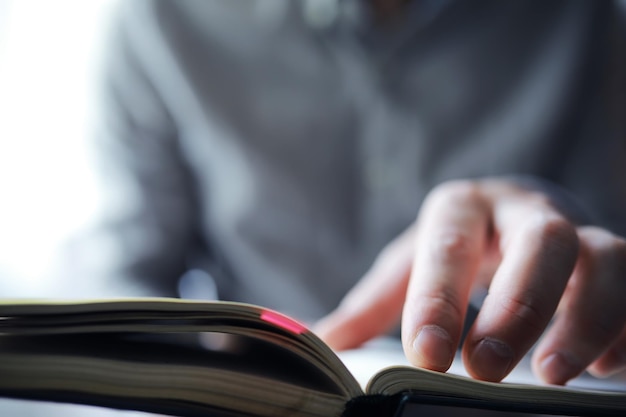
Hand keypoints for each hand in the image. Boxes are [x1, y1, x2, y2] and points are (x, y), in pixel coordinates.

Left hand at [315, 179, 625, 383]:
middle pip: (539, 241)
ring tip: (553, 375)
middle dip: (517, 306)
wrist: (512, 214)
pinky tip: (603, 367)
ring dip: (583, 318)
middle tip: (484, 370)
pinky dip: (625, 325)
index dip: (437, 297)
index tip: (424, 355)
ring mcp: (578, 231)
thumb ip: (373, 304)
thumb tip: (320, 344)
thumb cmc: (455, 246)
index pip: (450, 243)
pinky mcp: (616, 260)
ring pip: (603, 258)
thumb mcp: (411, 265)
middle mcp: (525, 211)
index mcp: (464, 207)